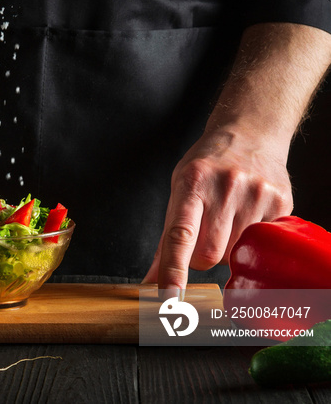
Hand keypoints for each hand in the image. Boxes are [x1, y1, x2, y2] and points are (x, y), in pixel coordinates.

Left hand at [142, 126, 292, 295]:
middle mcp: (225, 188)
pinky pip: (261, 244)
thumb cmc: (206, 167)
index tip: (168, 296)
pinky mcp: (281, 203)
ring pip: (235, 254)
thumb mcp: (178, 190)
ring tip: (227, 220)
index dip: (174, 269)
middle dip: (201, 257)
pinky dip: (250, 241)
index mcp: (192, 183)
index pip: (180, 235)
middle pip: (209, 254)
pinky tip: (247, 217)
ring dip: (227, 249)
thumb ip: (165, 239)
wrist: (250, 134)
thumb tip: (149, 281)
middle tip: (205, 233)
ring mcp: (256, 195)